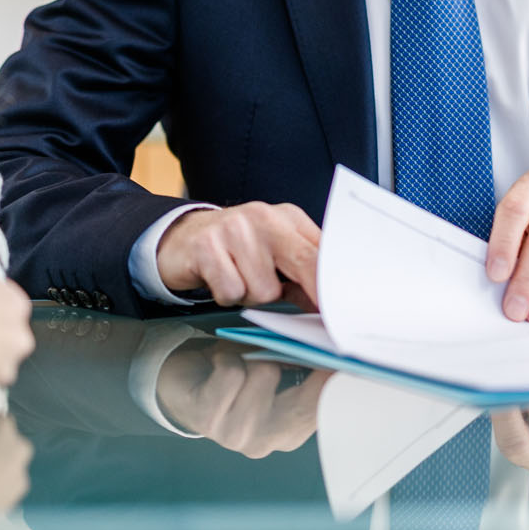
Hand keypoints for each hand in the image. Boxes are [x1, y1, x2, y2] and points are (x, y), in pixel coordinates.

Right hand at [156, 202, 320, 307]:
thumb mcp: (274, 254)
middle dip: (312, 292)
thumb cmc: (236, 249)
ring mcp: (234, 229)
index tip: (346, 306)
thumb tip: (326, 303)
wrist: (181, 236)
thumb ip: (301, 274)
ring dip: (252, 295)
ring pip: (263, 289)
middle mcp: (263, 217)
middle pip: (304, 262)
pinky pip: (232, 292)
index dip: (335, 282)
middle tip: (320, 312)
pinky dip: (227, 296)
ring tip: (240, 279)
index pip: (321, 251)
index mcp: (287, 217)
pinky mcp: (206, 246)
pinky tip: (220, 279)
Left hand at [156, 339, 331, 458]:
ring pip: (265, 375)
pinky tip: (221, 362)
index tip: (350, 356)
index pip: (325, 410)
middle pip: (304, 402)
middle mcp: (267, 441)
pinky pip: (232, 373)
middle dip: (303, 364)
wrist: (182, 388)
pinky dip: (227, 356)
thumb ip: (304, 368)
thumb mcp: (274, 372)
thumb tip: (335, 349)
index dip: (339, 382)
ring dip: (254, 356)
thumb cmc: (236, 375)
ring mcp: (237, 435)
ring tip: (244, 357)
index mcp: (291, 432)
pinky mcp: (208, 421)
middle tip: (302, 338)